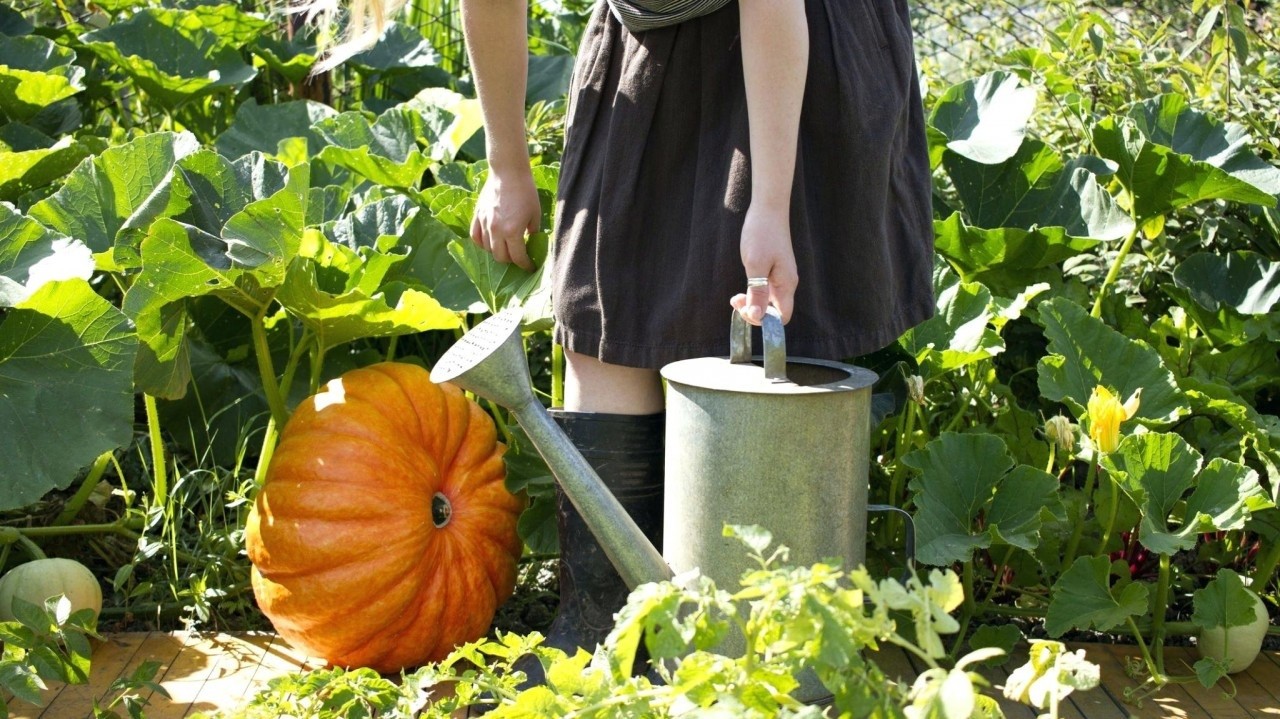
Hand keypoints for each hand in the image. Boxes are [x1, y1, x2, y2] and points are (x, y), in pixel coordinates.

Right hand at [470, 166, 540, 270]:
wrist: (508, 172)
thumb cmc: (525, 192)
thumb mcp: (535, 214)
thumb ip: (533, 233)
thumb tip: (532, 244)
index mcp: (512, 232)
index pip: (517, 257)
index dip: (525, 265)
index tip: (530, 266)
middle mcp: (496, 231)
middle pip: (500, 257)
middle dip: (511, 260)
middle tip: (518, 257)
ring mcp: (484, 223)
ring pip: (487, 248)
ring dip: (497, 252)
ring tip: (505, 248)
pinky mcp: (477, 216)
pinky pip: (475, 236)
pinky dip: (482, 243)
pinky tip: (489, 242)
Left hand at [731, 204, 797, 324]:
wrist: (767, 209)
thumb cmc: (762, 234)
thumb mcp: (755, 265)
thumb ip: (756, 293)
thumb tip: (756, 317)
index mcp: (786, 285)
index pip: (782, 317)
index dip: (764, 321)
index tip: (746, 310)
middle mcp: (785, 284)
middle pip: (774, 312)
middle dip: (754, 312)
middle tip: (736, 301)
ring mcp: (780, 277)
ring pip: (767, 302)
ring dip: (751, 304)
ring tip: (735, 297)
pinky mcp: (772, 271)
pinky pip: (764, 291)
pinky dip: (752, 294)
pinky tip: (741, 291)